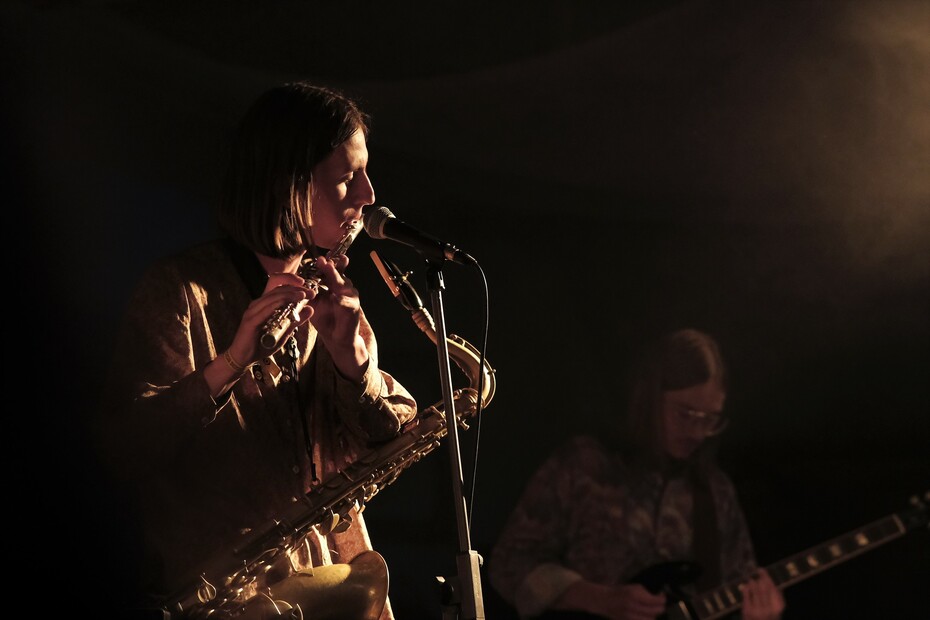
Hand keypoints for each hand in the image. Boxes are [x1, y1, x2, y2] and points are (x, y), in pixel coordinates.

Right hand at [205, 271, 308, 395]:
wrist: (244, 358)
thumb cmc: (262, 345)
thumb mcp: (284, 331)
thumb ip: (296, 320)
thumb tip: (310, 309)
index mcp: (264, 304)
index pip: (276, 284)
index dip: (290, 280)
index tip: (305, 285)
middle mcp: (257, 304)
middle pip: (277, 288)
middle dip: (295, 288)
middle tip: (310, 292)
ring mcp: (253, 311)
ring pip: (273, 297)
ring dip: (289, 294)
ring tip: (303, 295)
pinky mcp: (251, 321)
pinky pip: (266, 309)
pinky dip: (278, 304)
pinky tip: (288, 303)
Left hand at [304, 255, 368, 379]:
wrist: (337, 337)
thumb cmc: (325, 318)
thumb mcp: (314, 303)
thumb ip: (308, 292)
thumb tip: (295, 282)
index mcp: (333, 284)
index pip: (331, 270)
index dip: (326, 263)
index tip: (319, 258)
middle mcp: (344, 287)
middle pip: (337, 274)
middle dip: (331, 267)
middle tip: (323, 261)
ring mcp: (351, 297)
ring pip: (344, 285)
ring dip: (336, 279)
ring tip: (330, 271)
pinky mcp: (354, 309)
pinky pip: (347, 302)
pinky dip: (342, 300)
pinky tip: (336, 298)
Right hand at [557, 581, 666, 619]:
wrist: (603, 601)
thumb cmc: (619, 591)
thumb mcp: (633, 587)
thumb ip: (645, 593)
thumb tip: (657, 598)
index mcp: (635, 595)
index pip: (656, 601)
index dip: (663, 598)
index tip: (662, 595)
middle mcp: (634, 607)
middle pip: (656, 611)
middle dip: (661, 607)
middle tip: (660, 603)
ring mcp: (631, 617)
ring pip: (651, 619)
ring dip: (654, 615)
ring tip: (652, 610)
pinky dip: (647, 619)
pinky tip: (646, 615)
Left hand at [740, 570, 784, 619]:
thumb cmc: (769, 618)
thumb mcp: (777, 610)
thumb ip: (778, 597)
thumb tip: (775, 582)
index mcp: (778, 607)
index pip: (773, 588)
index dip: (767, 577)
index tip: (762, 569)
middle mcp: (769, 609)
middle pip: (763, 587)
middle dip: (760, 577)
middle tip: (757, 571)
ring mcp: (757, 610)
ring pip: (754, 589)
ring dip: (752, 581)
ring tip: (751, 579)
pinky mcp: (747, 611)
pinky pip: (746, 595)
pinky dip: (746, 588)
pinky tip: (746, 586)